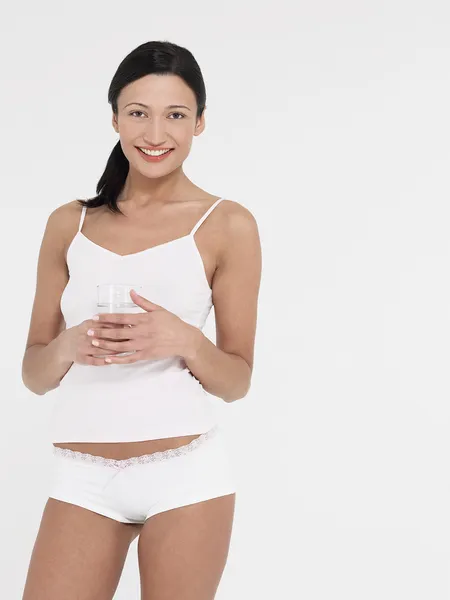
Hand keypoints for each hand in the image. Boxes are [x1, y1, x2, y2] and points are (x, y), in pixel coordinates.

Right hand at [58, 320, 127, 365]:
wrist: (64, 345)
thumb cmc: (82, 333)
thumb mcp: (90, 324)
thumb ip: (104, 322)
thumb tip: (122, 322)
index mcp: (87, 326)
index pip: (106, 326)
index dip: (118, 328)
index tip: (129, 329)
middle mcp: (85, 337)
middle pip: (105, 338)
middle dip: (119, 339)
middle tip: (130, 340)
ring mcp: (83, 348)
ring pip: (102, 350)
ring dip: (114, 350)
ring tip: (125, 350)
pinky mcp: (82, 359)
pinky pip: (95, 361)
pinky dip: (105, 361)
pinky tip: (113, 360)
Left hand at [86, 289, 201, 364]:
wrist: (184, 339)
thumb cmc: (172, 323)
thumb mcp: (158, 309)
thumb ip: (143, 302)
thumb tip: (131, 292)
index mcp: (144, 319)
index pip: (121, 318)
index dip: (106, 318)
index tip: (95, 318)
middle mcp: (141, 332)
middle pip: (117, 332)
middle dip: (101, 331)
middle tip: (88, 331)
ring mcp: (143, 345)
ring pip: (120, 346)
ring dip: (105, 344)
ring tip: (94, 342)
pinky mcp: (146, 355)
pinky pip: (129, 358)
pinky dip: (117, 359)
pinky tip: (107, 359)